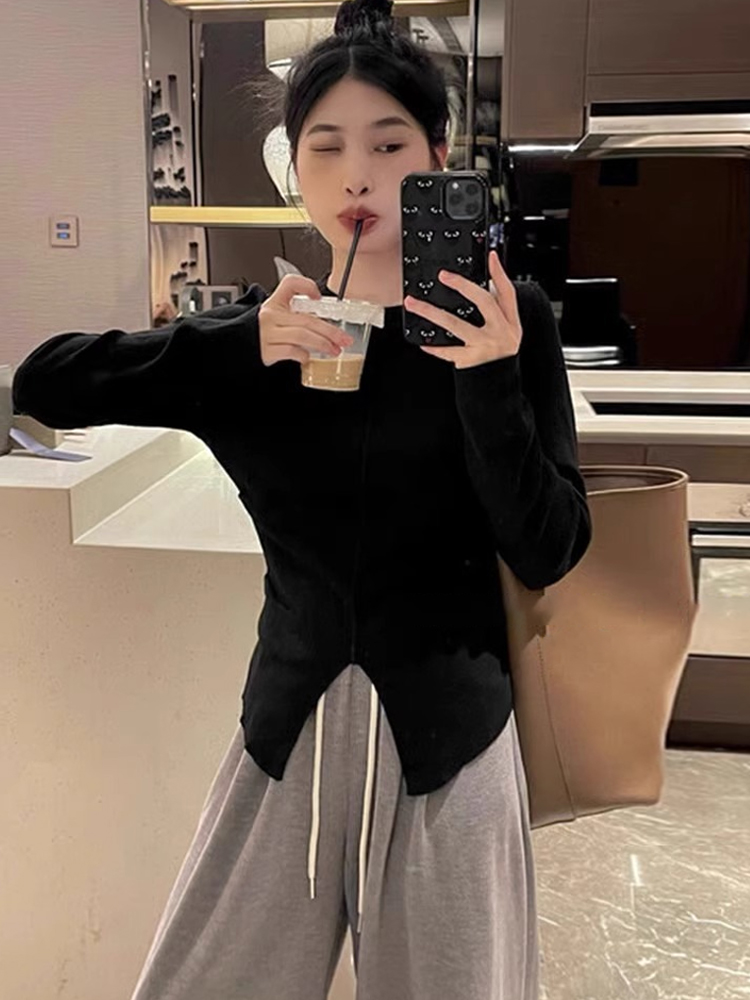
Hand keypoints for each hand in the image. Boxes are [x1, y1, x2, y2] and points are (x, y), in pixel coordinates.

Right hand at [258, 275, 353, 367]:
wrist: (240, 347)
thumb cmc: (262, 333)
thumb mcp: (276, 317)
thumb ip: (296, 315)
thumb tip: (326, 326)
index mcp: (275, 303)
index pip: (290, 284)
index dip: (306, 286)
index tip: (318, 296)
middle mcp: (271, 316)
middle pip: (307, 320)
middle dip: (330, 331)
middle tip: (343, 339)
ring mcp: (268, 333)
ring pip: (302, 335)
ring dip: (322, 344)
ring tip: (334, 350)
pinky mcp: (266, 350)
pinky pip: (291, 351)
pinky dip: (303, 355)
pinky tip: (308, 357)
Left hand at [404, 250, 522, 368]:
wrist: (498, 385)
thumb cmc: (500, 355)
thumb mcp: (507, 331)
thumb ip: (497, 309)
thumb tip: (485, 282)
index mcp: (510, 322)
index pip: (507, 292)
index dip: (499, 273)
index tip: (489, 256)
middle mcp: (500, 332)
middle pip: (483, 302)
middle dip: (463, 285)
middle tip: (443, 275)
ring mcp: (485, 346)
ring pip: (455, 325)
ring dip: (431, 312)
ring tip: (413, 304)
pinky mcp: (470, 360)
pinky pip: (447, 351)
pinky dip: (434, 346)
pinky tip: (422, 341)